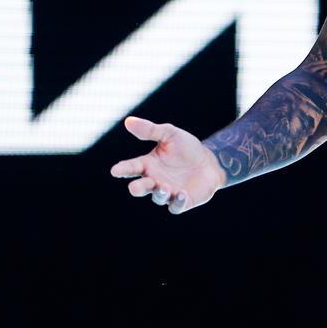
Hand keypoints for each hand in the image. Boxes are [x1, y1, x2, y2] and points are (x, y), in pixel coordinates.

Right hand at [110, 116, 226, 214]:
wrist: (212, 161)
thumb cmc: (187, 148)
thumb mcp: (170, 134)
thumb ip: (150, 130)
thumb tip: (128, 120)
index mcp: (148, 165)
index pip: (131, 167)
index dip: (123, 169)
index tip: (115, 170)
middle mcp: (155, 181)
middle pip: (141, 188)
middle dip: (137, 188)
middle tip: (135, 187)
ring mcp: (168, 192)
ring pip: (158, 198)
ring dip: (159, 194)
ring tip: (163, 187)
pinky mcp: (183, 201)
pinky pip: (176, 207)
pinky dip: (177, 202)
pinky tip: (181, 193)